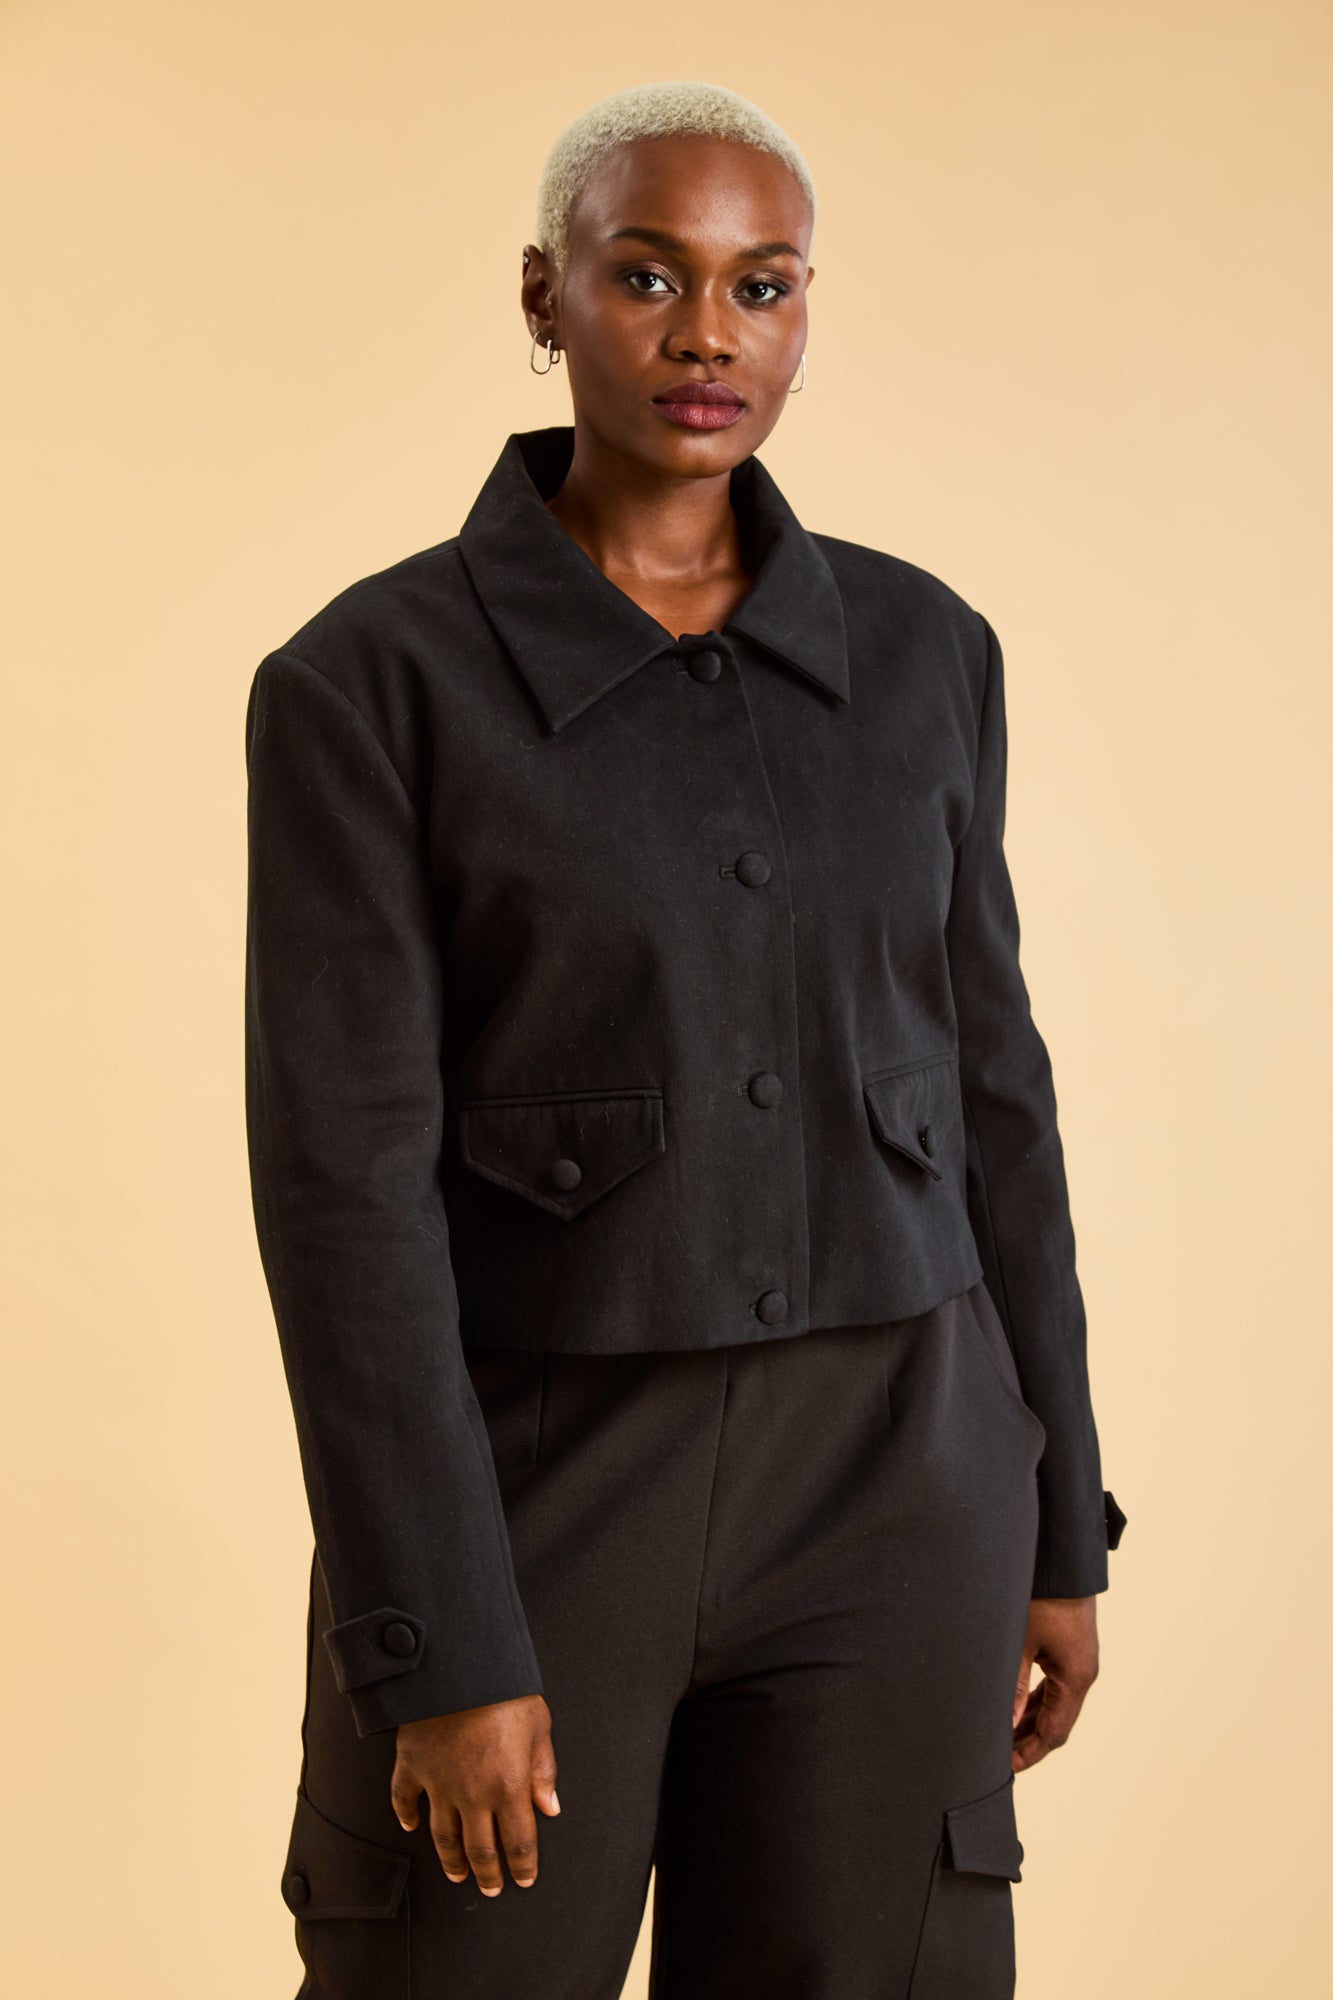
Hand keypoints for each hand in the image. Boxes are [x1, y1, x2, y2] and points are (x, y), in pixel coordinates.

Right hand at [391, 1693, 559, 1893]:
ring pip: (443, 1836)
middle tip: (491, 1888)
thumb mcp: (538, 1726)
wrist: (458, 1665)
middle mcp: (473, 1794)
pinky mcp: (412, 1764)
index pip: (518, 1842)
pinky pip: (404, 1799)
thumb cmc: (505, 1691)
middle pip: (480, 1849)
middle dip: (488, 1874)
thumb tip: (549, 1807)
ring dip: (451, 1860)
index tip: (524, 1880)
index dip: (522, 1866)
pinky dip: (406, 1816)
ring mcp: (439, 1782)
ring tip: (458, 1874)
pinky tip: (410, 1827)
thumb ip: (543, 1770)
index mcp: (509, 1786)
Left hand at [1012, 1596, 1099, 1772]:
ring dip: (1032, 1720)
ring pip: (1056, 1704)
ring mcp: (1079, 1662)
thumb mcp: (1021, 1643)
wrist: (1062, 1562)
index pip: (1054, 1732)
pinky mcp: (1072, 1649)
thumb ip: (1013, 1686)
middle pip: (1057, 1722)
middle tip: (999, 1755)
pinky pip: (1055, 1686)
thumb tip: (1004, 1724)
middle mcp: (1083, 1674)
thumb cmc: (1043, 1598)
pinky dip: (1037, 1700)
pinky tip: (1016, 1705)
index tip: (1007, 1766)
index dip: (1031, 1752)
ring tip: (1004, 1733)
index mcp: (1076, 1678)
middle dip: (1029, 1740)